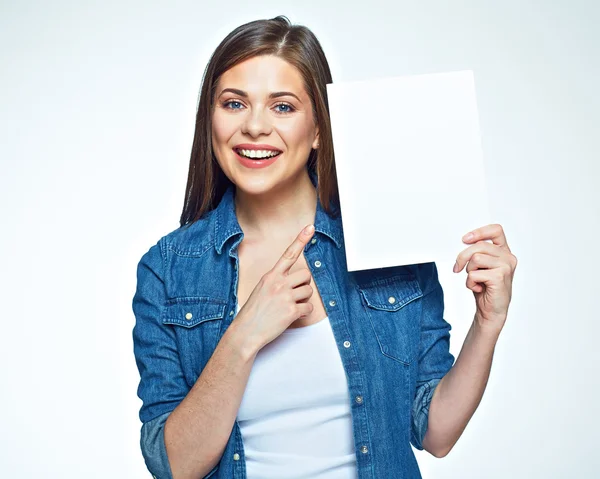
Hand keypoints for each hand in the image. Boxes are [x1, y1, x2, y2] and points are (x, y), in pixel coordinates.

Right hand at [234, 224, 315, 350]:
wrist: (246, 332)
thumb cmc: (253, 312)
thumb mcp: (261, 289)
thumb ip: (276, 281)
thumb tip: (294, 280)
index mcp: (270, 276)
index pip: (289, 254)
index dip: (301, 240)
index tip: (310, 228)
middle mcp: (279, 283)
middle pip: (306, 275)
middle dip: (304, 284)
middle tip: (294, 294)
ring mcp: (285, 297)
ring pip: (309, 291)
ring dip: (304, 299)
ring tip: (289, 306)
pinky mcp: (291, 311)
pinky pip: (308, 308)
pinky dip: (304, 313)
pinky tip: (292, 315)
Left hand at [453, 224, 516, 331]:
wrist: (491, 311)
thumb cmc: (485, 288)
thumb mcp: (480, 267)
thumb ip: (477, 253)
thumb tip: (462, 242)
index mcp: (504, 251)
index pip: (496, 230)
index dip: (479, 232)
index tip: (465, 239)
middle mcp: (508, 257)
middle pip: (479, 246)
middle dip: (462, 257)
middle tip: (457, 268)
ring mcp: (506, 266)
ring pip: (475, 258)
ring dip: (468, 271)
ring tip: (475, 280)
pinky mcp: (500, 276)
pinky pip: (474, 273)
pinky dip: (470, 282)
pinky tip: (478, 288)